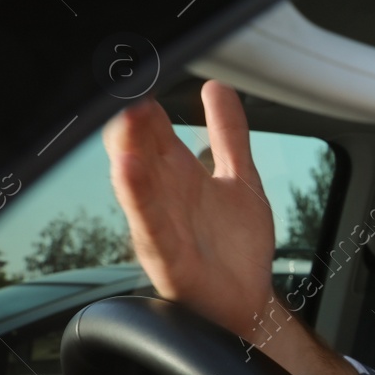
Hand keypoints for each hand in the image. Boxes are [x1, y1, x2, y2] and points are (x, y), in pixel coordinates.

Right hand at [103, 80, 277, 339]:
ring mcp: (162, 230)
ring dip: (130, 155)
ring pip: (138, 188)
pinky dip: (141, 201)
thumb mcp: (239, 180)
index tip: (138, 69)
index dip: (146, 102)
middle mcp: (163, 200)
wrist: (249, 305)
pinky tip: (131, 173)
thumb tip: (218, 87)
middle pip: (140, 153)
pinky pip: (151, 228)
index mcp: (177, 178)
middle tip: (128, 86)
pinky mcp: (169, 261)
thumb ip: (228, 135)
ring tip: (125, 122)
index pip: (153, 131)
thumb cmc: (234, 248)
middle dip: (133, 122)